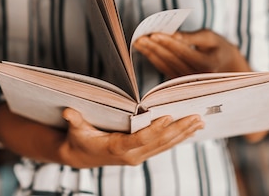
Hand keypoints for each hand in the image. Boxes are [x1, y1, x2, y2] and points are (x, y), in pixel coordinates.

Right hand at [58, 108, 203, 167]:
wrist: (80, 157)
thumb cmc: (78, 139)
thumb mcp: (75, 130)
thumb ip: (74, 121)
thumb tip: (68, 112)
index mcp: (117, 147)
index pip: (141, 139)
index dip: (155, 129)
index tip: (169, 117)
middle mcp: (132, 155)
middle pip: (160, 143)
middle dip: (180, 130)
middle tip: (197, 117)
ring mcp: (138, 156)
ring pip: (165, 146)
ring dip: (184, 134)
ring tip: (200, 122)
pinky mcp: (142, 154)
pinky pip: (163, 147)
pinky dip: (177, 138)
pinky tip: (190, 130)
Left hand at [133, 29, 250, 77]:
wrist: (228, 68)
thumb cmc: (218, 48)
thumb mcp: (211, 38)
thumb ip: (192, 37)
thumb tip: (173, 35)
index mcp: (208, 65)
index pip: (184, 52)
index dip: (168, 43)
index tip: (153, 34)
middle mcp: (197, 76)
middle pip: (171, 60)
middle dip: (154, 48)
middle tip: (139, 37)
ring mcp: (188, 81)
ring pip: (165, 66)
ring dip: (150, 54)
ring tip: (138, 42)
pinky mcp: (181, 82)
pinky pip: (164, 69)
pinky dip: (154, 59)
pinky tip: (145, 50)